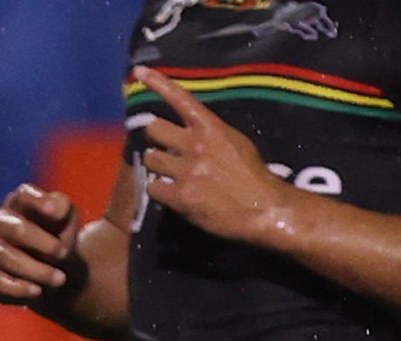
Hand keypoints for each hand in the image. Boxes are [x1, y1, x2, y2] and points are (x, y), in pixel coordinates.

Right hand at [0, 183, 84, 304]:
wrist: (51, 272)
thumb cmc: (59, 240)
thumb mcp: (68, 221)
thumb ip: (62, 208)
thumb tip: (53, 208)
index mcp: (19, 202)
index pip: (24, 195)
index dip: (38, 202)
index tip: (57, 215)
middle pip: (14, 229)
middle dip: (41, 244)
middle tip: (64, 255)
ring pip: (3, 257)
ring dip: (34, 270)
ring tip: (59, 279)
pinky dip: (16, 288)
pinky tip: (37, 292)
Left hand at [135, 68, 291, 245]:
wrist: (262, 208)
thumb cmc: (251, 175)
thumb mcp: (234, 143)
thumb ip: (209, 134)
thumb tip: (185, 133)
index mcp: (212, 127)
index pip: (180, 99)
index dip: (157, 83)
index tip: (138, 72)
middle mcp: (195, 144)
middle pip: (153, 129)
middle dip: (156, 139)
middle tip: (166, 150)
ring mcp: (186, 170)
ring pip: (150, 159)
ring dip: (157, 166)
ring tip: (173, 175)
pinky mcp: (179, 195)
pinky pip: (152, 188)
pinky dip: (159, 191)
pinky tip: (173, 194)